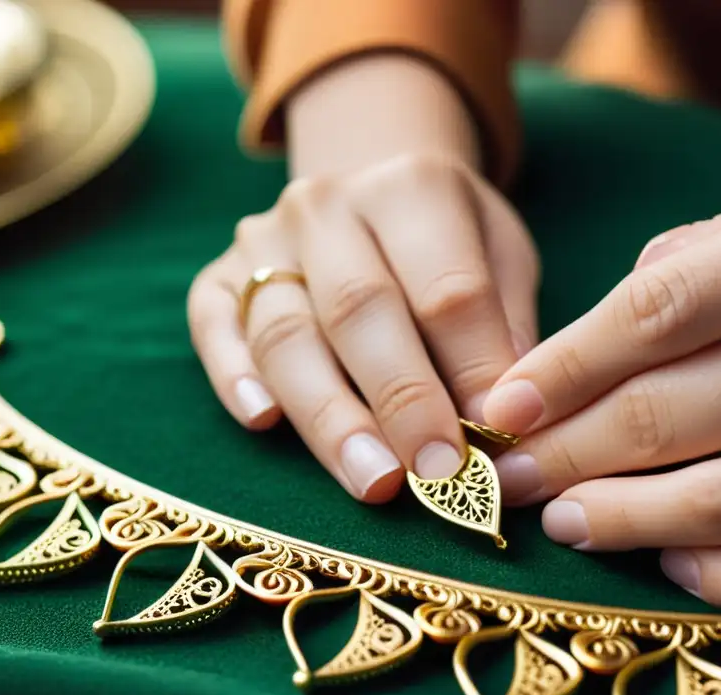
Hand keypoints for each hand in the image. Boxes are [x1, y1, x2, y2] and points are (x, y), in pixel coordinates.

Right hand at [188, 153, 538, 502]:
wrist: (370, 196)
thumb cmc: (448, 242)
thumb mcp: (502, 258)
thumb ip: (506, 325)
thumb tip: (507, 411)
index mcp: (413, 188)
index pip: (447, 288)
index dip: (473, 368)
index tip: (496, 435)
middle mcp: (328, 205)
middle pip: (359, 309)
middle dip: (400, 400)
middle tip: (435, 472)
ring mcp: (264, 238)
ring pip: (286, 332)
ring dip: (329, 416)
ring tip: (372, 480)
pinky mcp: (219, 276)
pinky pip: (214, 326)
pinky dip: (234, 376)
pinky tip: (263, 422)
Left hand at [482, 158, 720, 616]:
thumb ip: (719, 253)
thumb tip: (598, 332)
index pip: (665, 305)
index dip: (568, 363)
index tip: (507, 402)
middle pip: (678, 410)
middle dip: (569, 452)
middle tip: (509, 475)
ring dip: (620, 522)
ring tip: (563, 520)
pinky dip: (716, 577)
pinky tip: (668, 560)